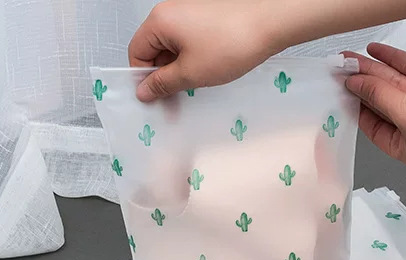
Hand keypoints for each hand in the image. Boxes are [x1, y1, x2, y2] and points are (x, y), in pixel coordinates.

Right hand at [128, 0, 278, 100]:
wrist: (269, 23)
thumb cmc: (233, 41)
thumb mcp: (190, 73)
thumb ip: (162, 84)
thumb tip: (144, 91)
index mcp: (160, 21)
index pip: (136, 53)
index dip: (143, 79)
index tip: (155, 98)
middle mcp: (172, 12)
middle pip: (154, 50)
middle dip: (163, 77)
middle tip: (175, 101)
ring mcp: (189, 13)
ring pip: (173, 49)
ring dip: (179, 70)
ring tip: (195, 86)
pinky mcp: (205, 18)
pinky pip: (189, 42)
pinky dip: (193, 60)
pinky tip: (206, 73)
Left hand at [344, 43, 405, 167]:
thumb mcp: (402, 114)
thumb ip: (378, 96)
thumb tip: (357, 84)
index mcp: (405, 147)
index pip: (375, 126)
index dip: (358, 108)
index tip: (342, 93)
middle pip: (383, 102)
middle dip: (363, 85)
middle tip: (344, 71)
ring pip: (394, 83)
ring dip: (374, 70)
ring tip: (353, 59)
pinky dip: (393, 59)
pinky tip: (375, 52)